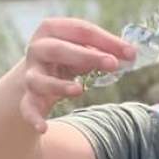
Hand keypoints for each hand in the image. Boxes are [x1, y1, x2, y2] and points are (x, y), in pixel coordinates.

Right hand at [20, 18, 135, 132]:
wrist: (36, 77)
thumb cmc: (68, 58)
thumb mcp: (85, 51)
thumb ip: (105, 51)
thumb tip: (131, 54)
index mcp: (53, 30)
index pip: (80, 30)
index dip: (106, 40)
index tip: (131, 53)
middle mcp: (38, 49)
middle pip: (58, 49)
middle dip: (86, 56)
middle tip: (112, 63)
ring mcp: (31, 74)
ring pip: (39, 79)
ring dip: (58, 85)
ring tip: (78, 90)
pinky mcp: (28, 97)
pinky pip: (28, 107)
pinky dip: (33, 117)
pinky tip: (43, 128)